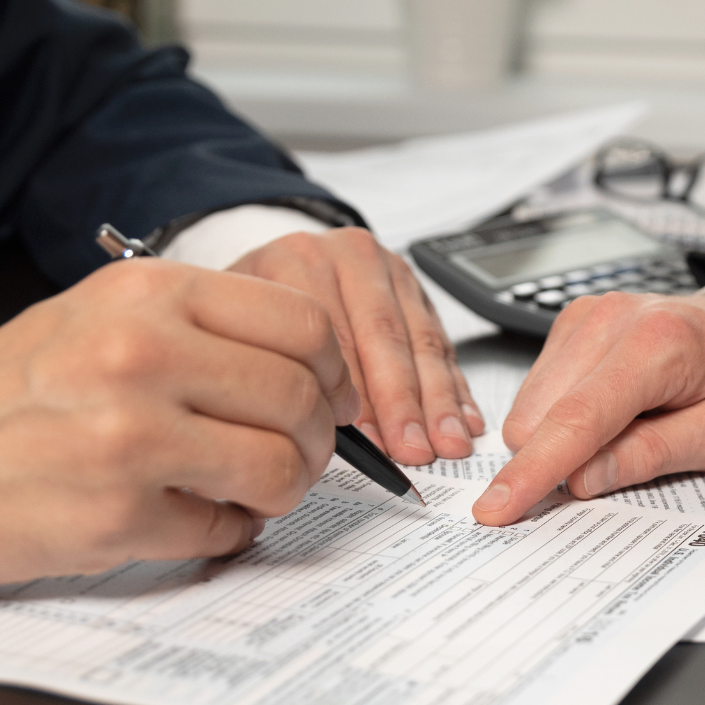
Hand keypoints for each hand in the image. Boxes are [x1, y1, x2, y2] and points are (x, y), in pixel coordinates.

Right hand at [0, 259, 360, 584]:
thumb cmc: (25, 390)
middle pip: (301, 399)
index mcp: (151, 294)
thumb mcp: (110, 315)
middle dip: (317, 439)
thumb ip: (210, 326)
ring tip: (251, 489)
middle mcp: (143, 355)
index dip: (334, 370)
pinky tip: (195, 515)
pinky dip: (228, 531)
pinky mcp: (119, 512)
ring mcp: (131, 435)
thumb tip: (316, 365)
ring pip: (279, 467)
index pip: (303, 325)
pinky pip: (228, 528)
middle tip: (296, 454)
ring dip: (282, 488)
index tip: (329, 395)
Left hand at [229, 228, 481, 463]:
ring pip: (423, 341)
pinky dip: (454, 386)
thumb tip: (309, 438)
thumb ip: (269, 371)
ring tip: (446, 441)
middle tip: (413, 447)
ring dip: (438, 400)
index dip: (356, 396)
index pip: (334, 336)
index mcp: (297, 260)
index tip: (370, 441)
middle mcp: (349, 257)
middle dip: (404, 402)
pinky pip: (442, 343)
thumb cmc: (254, 312)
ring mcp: (389, 271)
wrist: (276, 268)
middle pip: (385, 337)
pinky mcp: (418, 291)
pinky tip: (462, 418)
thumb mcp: (241, 331)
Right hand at [472, 282, 704, 524]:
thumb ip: (652, 455)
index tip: (496, 509)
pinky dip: (565, 415)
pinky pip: (541, 389)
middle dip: (559, 459)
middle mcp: (612, 319)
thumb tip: (583, 479)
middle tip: (624, 462)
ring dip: (565, 437)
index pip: (576, 419)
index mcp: (657, 344)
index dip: (533, 471)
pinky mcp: (575, 323)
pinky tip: (616, 411)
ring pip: (532, 405)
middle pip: (540, 415)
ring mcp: (588, 315)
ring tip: (632, 427)